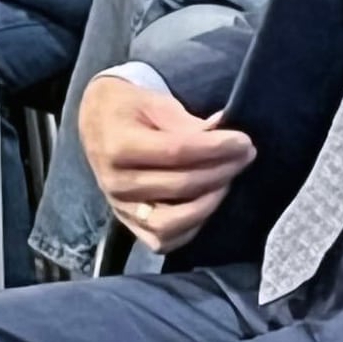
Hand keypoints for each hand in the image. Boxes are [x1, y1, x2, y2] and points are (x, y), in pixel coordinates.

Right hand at [77, 69, 257, 255]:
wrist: (97, 124)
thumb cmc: (128, 108)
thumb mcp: (153, 101)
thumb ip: (185, 121)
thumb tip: (221, 131)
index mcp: (118, 146)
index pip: (175, 151)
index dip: (214, 148)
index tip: (244, 141)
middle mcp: (115, 182)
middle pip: (180, 185)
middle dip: (221, 170)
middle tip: (245, 156)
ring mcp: (120, 208)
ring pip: (171, 222)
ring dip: (208, 204)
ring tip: (228, 181)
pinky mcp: (128, 225)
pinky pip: (163, 240)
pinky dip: (191, 228)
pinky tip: (208, 203)